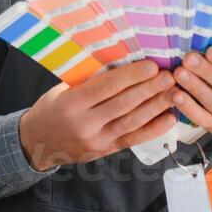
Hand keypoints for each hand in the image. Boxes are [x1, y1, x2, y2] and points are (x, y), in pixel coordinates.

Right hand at [18, 60, 179, 170]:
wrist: (37, 142)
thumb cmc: (51, 109)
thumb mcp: (62, 89)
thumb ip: (89, 80)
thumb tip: (121, 61)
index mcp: (71, 104)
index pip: (106, 87)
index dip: (131, 76)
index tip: (151, 65)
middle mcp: (84, 124)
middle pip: (123, 104)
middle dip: (149, 89)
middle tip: (169, 76)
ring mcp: (96, 141)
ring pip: (132, 122)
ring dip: (156, 107)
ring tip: (174, 93)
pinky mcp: (106, 151)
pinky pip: (133, 139)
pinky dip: (153, 129)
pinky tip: (169, 118)